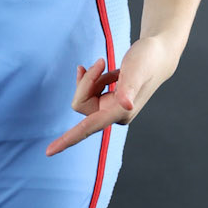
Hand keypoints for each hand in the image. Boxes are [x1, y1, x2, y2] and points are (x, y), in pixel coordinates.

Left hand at [44, 35, 174, 155]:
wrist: (159, 55)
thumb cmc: (148, 59)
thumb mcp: (137, 69)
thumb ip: (131, 86)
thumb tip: (126, 105)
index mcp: (119, 112)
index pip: (87, 128)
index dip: (68, 139)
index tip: (48, 152)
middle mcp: (114, 115)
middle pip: (81, 104)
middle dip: (86, 82)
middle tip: (100, 62)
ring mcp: (112, 109)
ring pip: (85, 97)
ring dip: (91, 78)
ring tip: (105, 64)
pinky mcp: (111, 101)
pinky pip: (90, 92)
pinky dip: (93, 77)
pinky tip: (104, 67)